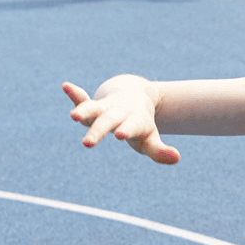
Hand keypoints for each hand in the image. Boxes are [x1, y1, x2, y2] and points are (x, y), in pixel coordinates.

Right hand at [63, 81, 179, 164]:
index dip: (126, 128)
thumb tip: (177, 158)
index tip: (120, 134)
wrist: (136, 98)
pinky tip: (66, 86)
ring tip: (73, 116)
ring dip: (83, 111)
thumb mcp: (150, 140)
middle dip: (98, 131)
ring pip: (93, 109)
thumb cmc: (141, 126)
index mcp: (135, 121)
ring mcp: (105, 107)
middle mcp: (119, 113)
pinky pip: (83, 99)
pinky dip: (75, 94)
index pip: (131, 126)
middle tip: (87, 144)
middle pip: (108, 121)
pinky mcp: (93, 105)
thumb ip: (160, 151)